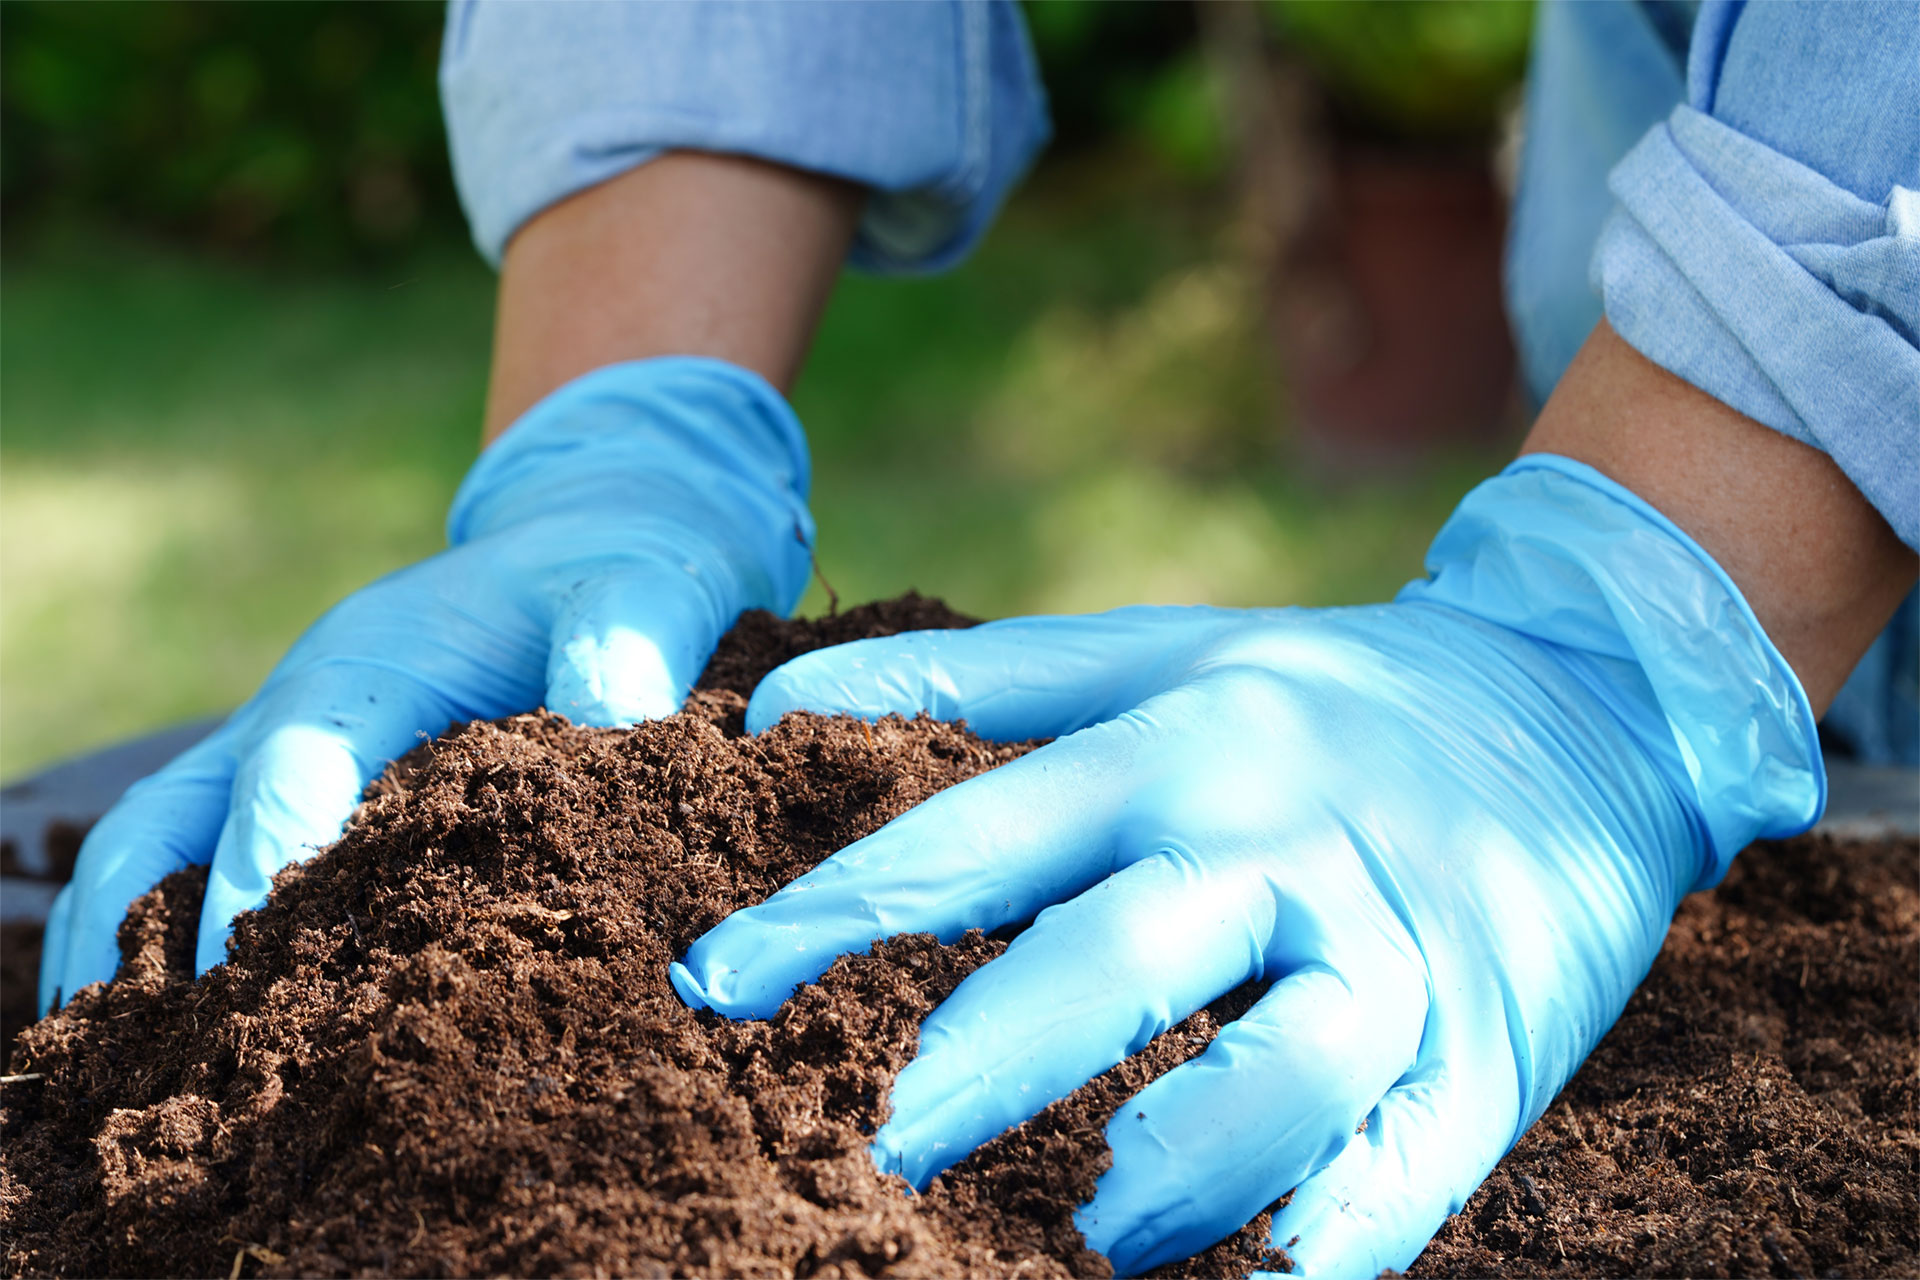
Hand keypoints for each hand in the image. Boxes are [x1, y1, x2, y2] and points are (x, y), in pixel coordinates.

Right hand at [41, 357, 811, 1011]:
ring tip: (125, 1070)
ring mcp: (290, 742)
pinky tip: (177, 1033)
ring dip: (131, 940)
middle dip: (175, 936)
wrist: (599, 529)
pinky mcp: (307, 783)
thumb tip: (615, 722)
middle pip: (188, 819)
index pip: (293, 772)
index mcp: (376, 663)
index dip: (267, 868)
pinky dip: (166, 931)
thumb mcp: (643, 592)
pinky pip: (196, 853)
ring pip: (159, 839)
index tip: (250, 968)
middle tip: (188, 1067)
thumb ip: (624, 648)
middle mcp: (305, 705)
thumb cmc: (618, 570)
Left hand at [672, 457, 1822, 1277]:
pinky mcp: (1494, 1042)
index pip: (980, 837)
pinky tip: (1283, 1278)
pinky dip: (1349, 1233)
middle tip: (884, 1142)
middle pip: (1124, 951)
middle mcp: (1277, 838)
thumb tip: (773, 708)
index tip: (711, 982)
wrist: (1584, 696)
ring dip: (1187, 1162)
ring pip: (1290, 1066)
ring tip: (1091, 1233)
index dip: (839, 911)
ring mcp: (1396, 943)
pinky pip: (1418, 1163)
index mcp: (1177, 741)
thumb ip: (970, 681)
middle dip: (998, 1053)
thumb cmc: (1323, 692)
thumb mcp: (1158, 650)